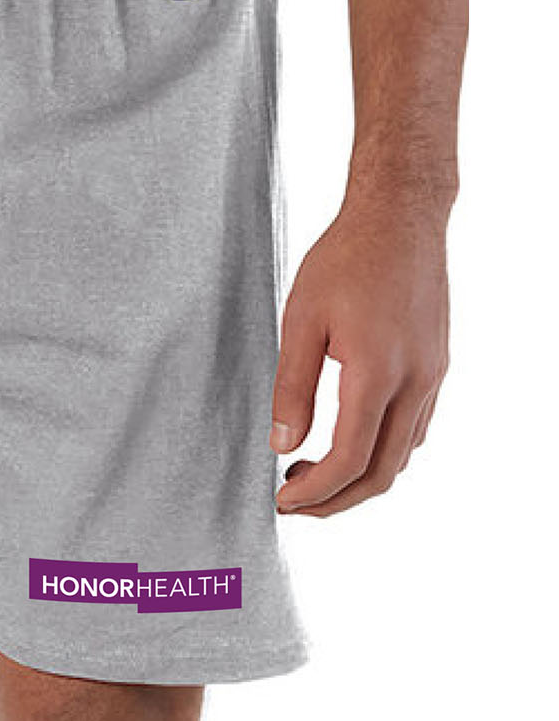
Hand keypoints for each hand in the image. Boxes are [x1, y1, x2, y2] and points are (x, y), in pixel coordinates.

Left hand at [270, 197, 449, 516]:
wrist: (400, 218)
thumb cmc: (346, 259)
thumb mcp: (300, 320)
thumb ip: (291, 387)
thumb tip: (282, 445)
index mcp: (377, 373)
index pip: (348, 459)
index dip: (314, 493)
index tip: (282, 502)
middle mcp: (415, 382)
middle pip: (382, 472)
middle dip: (336, 500)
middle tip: (294, 501)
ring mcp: (432, 376)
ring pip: (402, 455)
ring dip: (360, 476)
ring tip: (310, 470)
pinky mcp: (437, 366)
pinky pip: (414, 428)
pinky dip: (382, 450)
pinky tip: (348, 437)